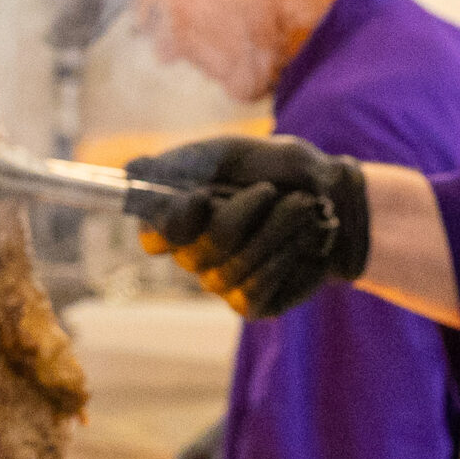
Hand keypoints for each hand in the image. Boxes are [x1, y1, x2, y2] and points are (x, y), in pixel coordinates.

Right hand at [126, 136, 370, 317]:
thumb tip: (129, 172)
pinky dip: (284, 257)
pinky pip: (255, 290)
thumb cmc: (272, 170)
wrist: (330, 195)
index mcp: (177, 219)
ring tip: (299, 207)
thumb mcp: (225, 154)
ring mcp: (220, 284)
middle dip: (242, 213)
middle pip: (199, 251)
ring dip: (273, 229)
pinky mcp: (251, 304)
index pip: (152, 235)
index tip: (201, 195)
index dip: (173, 220)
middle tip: (270, 190)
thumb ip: (178, 164)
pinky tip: (302, 239)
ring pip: (231, 269)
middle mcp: (192, 257)